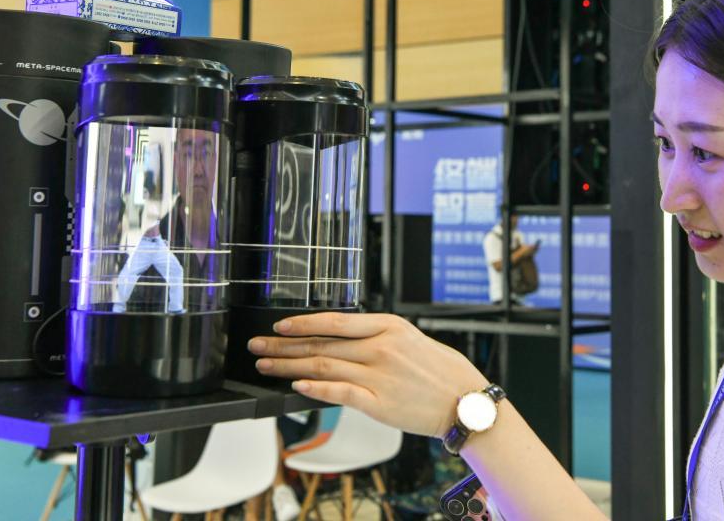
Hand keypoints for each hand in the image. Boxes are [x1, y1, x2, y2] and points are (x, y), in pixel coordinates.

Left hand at [248, 313, 488, 437]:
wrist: (466, 400)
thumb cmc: (442, 370)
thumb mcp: (411, 338)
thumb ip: (378, 336)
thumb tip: (344, 338)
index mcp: (389, 326)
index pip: (335, 321)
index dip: (302, 324)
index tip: (279, 327)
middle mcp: (381, 348)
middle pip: (321, 344)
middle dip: (284, 346)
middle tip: (258, 347)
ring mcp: (379, 375)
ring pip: (323, 367)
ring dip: (290, 368)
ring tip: (267, 368)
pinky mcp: (379, 403)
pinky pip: (340, 393)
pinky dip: (315, 391)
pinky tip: (296, 389)